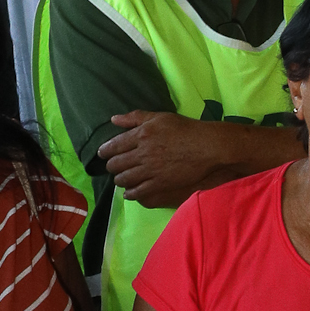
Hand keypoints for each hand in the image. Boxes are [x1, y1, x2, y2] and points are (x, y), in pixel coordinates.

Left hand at [98, 111, 222, 207]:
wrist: (207, 147)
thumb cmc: (185, 129)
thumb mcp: (160, 117)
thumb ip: (135, 117)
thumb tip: (114, 119)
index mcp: (141, 134)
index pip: (114, 145)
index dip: (105, 151)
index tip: (102, 154)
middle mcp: (142, 153)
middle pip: (116, 163)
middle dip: (111, 166)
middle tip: (112, 166)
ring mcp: (150, 170)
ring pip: (124, 178)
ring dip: (119, 179)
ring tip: (120, 178)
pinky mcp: (159, 183)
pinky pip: (137, 191)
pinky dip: (129, 193)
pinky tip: (129, 192)